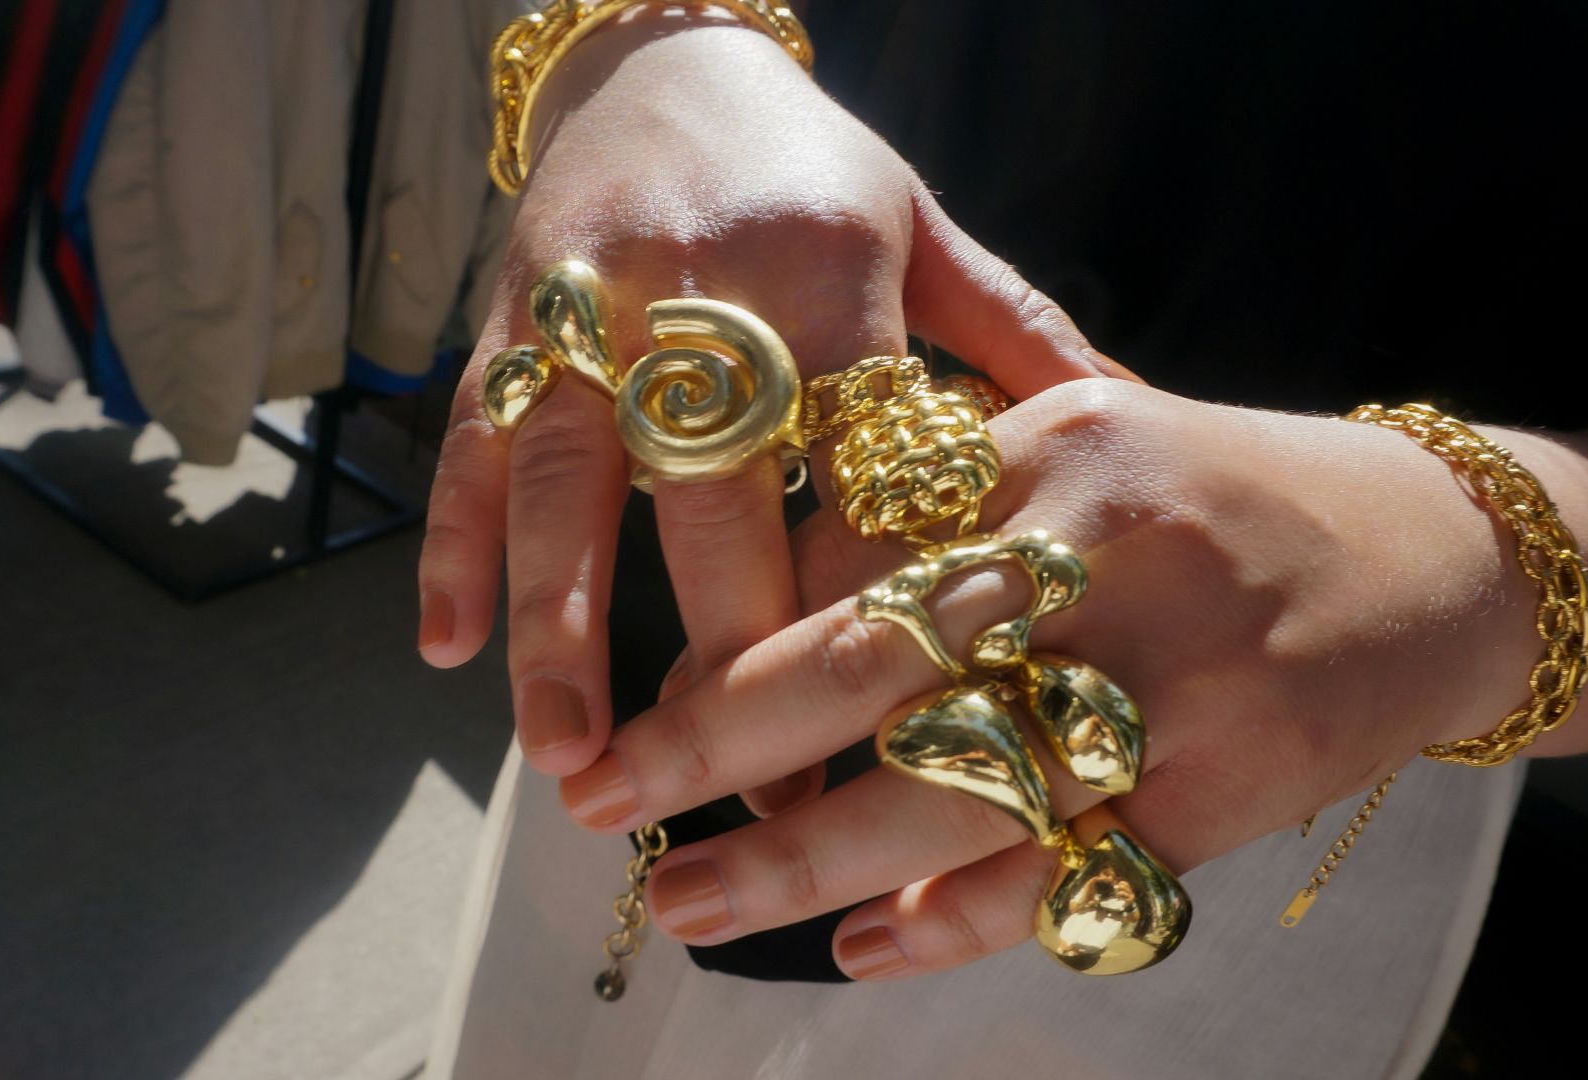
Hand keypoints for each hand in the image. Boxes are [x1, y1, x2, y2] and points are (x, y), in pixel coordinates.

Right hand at [417, 14, 1126, 784]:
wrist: (661, 55)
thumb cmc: (812, 165)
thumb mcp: (924, 225)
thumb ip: (1016, 331)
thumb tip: (1141, 417)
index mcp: (829, 276)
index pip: (860, 466)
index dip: (878, 601)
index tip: (900, 726)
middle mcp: (701, 294)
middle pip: (711, 495)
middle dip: (727, 655)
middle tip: (747, 805)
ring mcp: (587, 305)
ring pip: (566, 479)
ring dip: (560, 627)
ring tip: (570, 758)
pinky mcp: (506, 313)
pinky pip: (473, 439)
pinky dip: (454, 542)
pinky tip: (446, 647)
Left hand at [557, 377, 1539, 977]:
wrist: (1435, 559)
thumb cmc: (1217, 504)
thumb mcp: (1081, 454)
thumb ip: (940, 517)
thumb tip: (772, 628)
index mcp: (1051, 445)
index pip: (852, 553)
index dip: (729, 646)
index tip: (640, 714)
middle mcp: (1105, 550)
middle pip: (876, 665)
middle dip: (715, 746)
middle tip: (603, 806)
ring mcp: (1174, 674)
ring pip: (955, 785)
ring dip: (804, 861)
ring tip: (692, 904)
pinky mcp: (1232, 780)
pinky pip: (1069, 866)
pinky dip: (958, 917)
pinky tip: (870, 945)